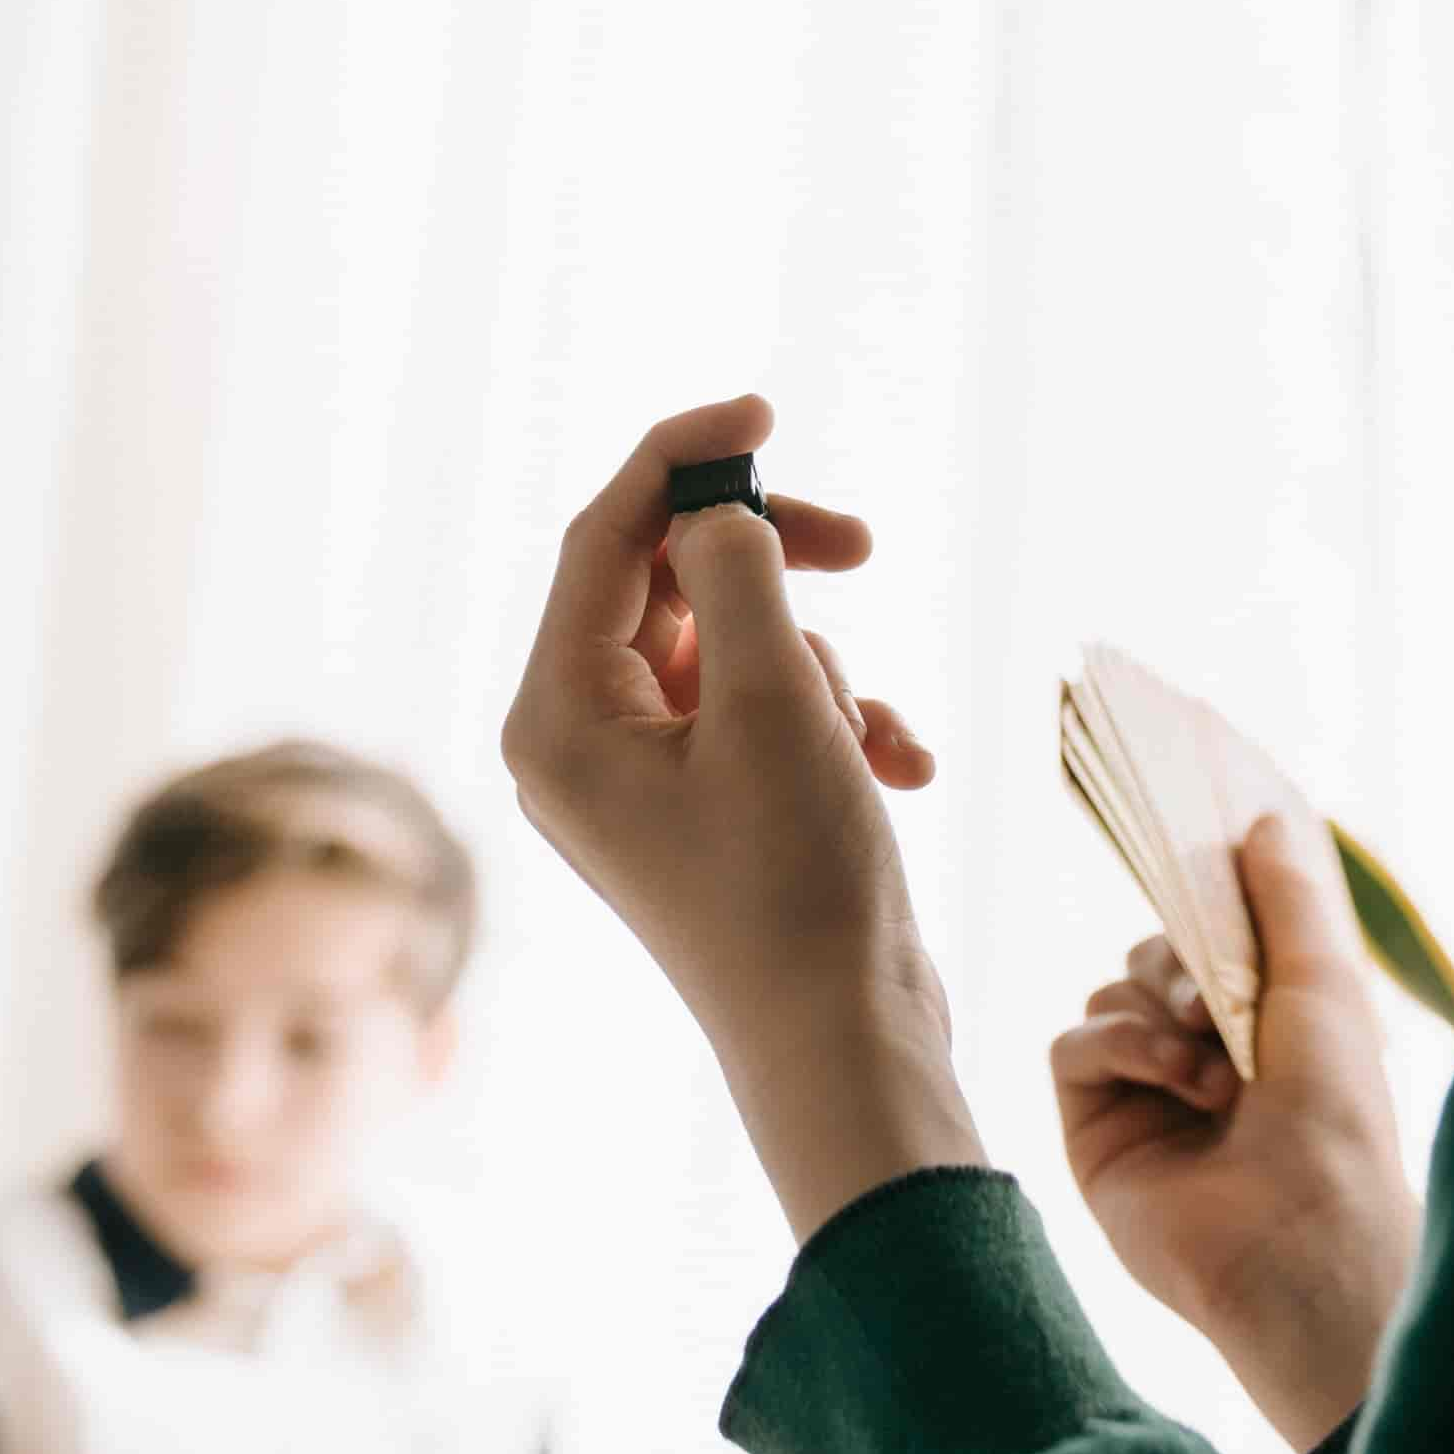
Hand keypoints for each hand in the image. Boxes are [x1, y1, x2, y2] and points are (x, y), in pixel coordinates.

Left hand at [500, 392, 983, 1235]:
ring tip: (867, 740)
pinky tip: (898, 766)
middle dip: (774, 567)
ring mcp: (643, 781)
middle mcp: (578, 742)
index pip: (604, 537)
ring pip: (738, 647)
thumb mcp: (776, 701)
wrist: (841, 1043)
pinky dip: (834, 720)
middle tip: (862, 543)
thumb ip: (740, 577)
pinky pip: (765, 713)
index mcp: (555, 716)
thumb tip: (715, 516)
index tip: (765, 410)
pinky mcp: (707, 809)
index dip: (681, 457)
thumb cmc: (796, 885)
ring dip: (823, 667)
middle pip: (670, 583)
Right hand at [1051, 816, 1420, 1453]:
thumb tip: (1263, 821)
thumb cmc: (1336, 1114)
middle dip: (1183, 961)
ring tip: (1216, 1066)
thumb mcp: (1324, 982)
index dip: (1205, 907)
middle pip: (1150, 954)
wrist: (1302, 1232)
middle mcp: (1201, 1056)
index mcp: (1263, 1023)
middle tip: (1222, 1004)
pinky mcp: (1096, 1133)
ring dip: (1160, 1011)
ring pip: (1110, 991)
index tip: (1203, 865)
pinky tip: (1179, 1080)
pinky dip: (1122, 1044)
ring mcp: (1145, 1096)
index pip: (1209, 937)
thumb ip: (1288, 897)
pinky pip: (1074, 1044)